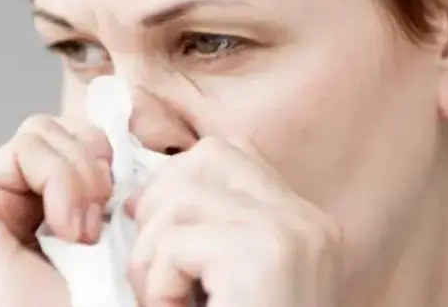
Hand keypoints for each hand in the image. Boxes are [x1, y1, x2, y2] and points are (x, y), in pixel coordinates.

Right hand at [0, 114, 113, 306]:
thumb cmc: (98, 298)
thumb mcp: (120, 222)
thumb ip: (110, 173)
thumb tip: (124, 114)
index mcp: (49, 202)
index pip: (77, 139)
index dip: (107, 155)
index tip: (125, 197)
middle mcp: (14, 198)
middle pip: (59, 128)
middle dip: (94, 164)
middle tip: (103, 217)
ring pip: (43, 131)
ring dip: (80, 178)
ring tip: (85, 231)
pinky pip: (26, 148)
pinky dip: (60, 180)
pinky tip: (66, 229)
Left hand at [124, 137, 342, 306]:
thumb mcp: (226, 286)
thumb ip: (207, 236)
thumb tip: (141, 196)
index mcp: (303, 227)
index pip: (233, 155)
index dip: (179, 180)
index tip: (156, 231)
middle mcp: (306, 222)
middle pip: (209, 156)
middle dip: (161, 205)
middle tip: (157, 269)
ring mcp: (291, 235)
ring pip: (182, 195)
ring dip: (152, 256)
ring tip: (166, 304)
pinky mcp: (264, 258)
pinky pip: (177, 241)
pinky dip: (156, 284)